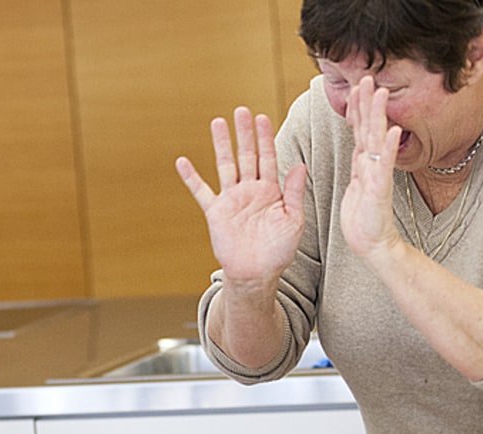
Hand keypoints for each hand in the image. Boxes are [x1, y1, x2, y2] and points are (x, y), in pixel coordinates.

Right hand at [175, 107, 307, 291]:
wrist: (256, 274)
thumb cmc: (278, 251)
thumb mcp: (293, 221)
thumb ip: (295, 193)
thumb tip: (299, 165)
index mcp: (271, 191)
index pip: (268, 158)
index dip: (265, 138)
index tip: (262, 117)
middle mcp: (250, 191)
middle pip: (246, 155)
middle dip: (244, 133)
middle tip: (241, 111)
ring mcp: (231, 200)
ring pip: (226, 165)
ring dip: (222, 145)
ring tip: (217, 122)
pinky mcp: (215, 212)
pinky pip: (201, 191)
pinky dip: (191, 177)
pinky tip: (182, 162)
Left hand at [339, 78, 404, 262]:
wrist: (372, 244)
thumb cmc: (363, 218)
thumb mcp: (356, 185)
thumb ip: (360, 164)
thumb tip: (360, 147)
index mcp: (363, 164)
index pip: (360, 130)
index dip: (357, 108)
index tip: (355, 85)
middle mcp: (372, 166)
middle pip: (369, 128)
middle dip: (368, 102)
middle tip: (368, 77)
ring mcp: (377, 176)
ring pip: (376, 141)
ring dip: (377, 116)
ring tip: (380, 94)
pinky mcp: (380, 190)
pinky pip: (384, 166)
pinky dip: (388, 148)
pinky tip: (393, 131)